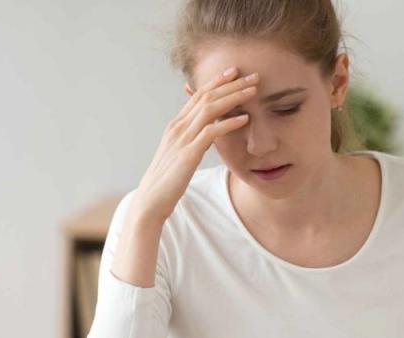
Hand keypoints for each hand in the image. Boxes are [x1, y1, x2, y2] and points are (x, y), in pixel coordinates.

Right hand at [130, 66, 258, 221]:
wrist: (151, 200)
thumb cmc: (168, 180)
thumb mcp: (180, 154)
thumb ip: (192, 140)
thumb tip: (207, 133)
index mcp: (176, 125)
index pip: (198, 96)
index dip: (216, 81)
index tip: (234, 72)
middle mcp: (178, 127)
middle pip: (206, 97)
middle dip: (230, 84)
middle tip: (252, 75)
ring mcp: (182, 139)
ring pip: (209, 109)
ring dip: (233, 97)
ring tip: (252, 91)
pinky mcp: (188, 154)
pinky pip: (211, 133)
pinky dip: (228, 123)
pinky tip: (244, 118)